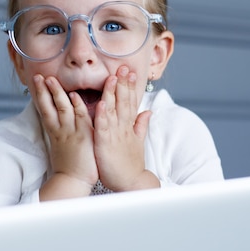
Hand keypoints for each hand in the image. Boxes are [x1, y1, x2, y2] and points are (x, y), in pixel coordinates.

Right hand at [30, 74, 98, 199]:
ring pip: (62, 108)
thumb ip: (62, 133)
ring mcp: (71, 132)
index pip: (46, 109)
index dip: (41, 96)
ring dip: (56, 93)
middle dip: (43, 90)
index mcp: (55, 132)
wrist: (72, 182)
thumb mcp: (62, 147)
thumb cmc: (70, 167)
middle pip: (49, 106)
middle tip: (37, 76)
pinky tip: (73, 96)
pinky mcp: (83, 136)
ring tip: (49, 79)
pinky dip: (76, 106)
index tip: (37, 83)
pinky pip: (80, 118)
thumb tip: (59, 125)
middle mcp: (60, 130)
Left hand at [93, 66, 159, 190]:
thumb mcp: (138, 141)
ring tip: (112, 77)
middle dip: (123, 84)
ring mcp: (115, 135)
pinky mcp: (106, 144)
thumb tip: (148, 111)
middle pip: (124, 102)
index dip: (130, 86)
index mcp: (129, 126)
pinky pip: (104, 127)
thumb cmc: (131, 164)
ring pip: (114, 110)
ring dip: (113, 93)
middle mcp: (123, 127)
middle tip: (123, 67)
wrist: (131, 183)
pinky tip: (101, 103)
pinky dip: (103, 115)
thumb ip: (141, 125)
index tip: (130, 71)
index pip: (130, 102)